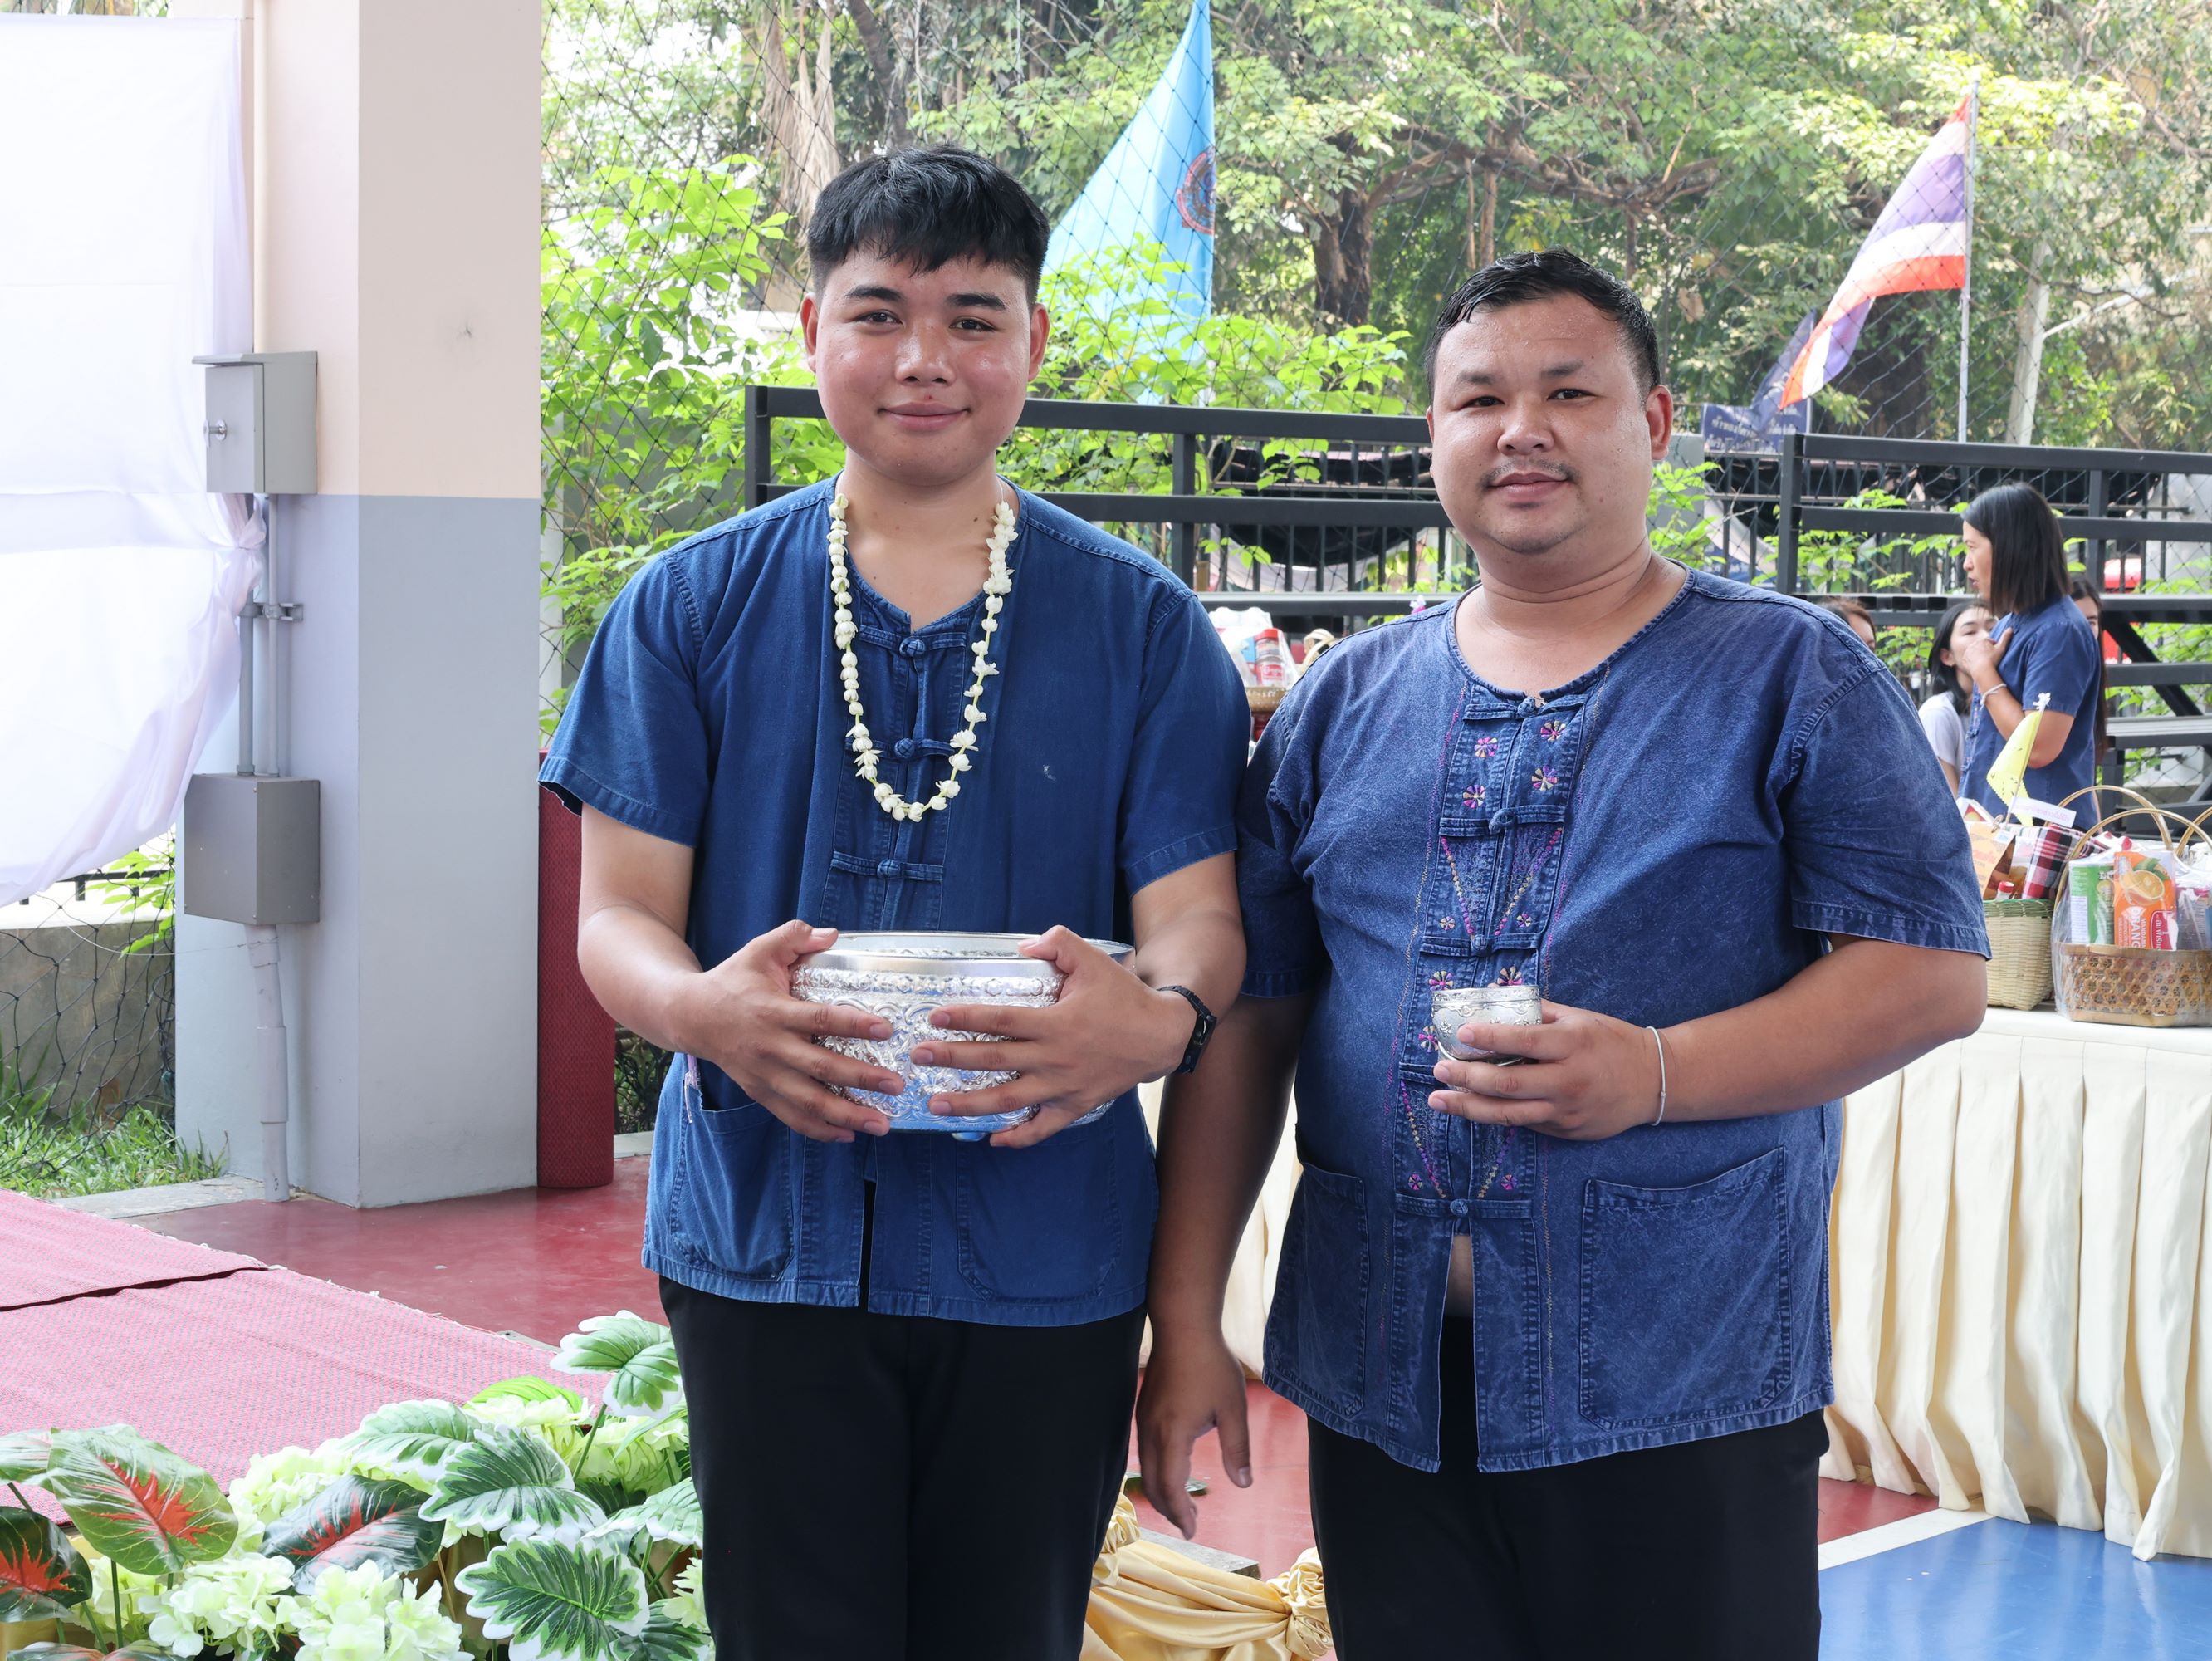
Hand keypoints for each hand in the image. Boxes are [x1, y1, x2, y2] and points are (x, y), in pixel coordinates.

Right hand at [679, 921, 903, 1143]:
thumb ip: (794, 936)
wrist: (690, 1016)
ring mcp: (764, 1075)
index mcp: (773, 1011)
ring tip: (882, 1123)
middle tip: (895, 1085)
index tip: (886, 1029)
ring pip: (808, 1101)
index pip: (819, 1019)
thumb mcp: (759, 950)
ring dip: (847, 1115)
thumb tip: (832, 934)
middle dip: (861, 1078)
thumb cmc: (733, 980)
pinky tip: (848, 1134)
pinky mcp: (759, 1092)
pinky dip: (819, 1130)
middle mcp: (770, 1047)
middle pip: (820, 1068)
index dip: (853, 1024)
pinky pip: (791, 1116)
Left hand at [911, 925, 1196, 1147]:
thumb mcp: (1092, 960)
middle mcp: (1054, 1057)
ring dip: (970, 1103)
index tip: (935, 1018)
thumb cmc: (1124, 997)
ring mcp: (1064, 1086)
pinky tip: (992, 1138)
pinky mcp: (1076, 1105)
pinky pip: (1043, 1128)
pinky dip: (1017, 1136)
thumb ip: (1057, 943)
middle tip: (919, 1057)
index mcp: (1055, 1022)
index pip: (1000, 1018)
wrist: (1161, 1036)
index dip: (965, 1017)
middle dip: (952, 1058)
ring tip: (937, 1104)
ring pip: (1009, 1099)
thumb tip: (1024, 945)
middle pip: (994, 1059)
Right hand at [1134, 1325, 1251, 1538]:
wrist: (1183, 1325)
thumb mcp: (1233, 1408)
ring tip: (1180, 1505)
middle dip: (1169, 1509)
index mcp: (1172, 1435)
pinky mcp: (1143, 1408)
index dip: (1181, 1513)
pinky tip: (1171, 1469)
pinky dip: (1155, 1471)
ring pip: (1144, 1468)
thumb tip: (1243, 1485)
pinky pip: (1143, 1451)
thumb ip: (1237, 1449)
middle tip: (1190, 1526)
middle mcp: (1150, 1431)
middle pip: (1152, 1484)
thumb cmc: (1211, 1365)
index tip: (1193, 1531)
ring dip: (1161, 1490)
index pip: (1171, 1487)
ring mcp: (1143, 1419)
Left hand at [1428, 1001, 1663, 1139]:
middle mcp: (1569, 1081)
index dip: (1490, 1036)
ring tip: (1438, 1099)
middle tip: (1438, 1069)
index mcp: (1572, 1044)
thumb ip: (1538, 1011)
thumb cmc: (1610, 1041)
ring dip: (1468, 1107)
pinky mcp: (1567, 1130)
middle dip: (1467, 1077)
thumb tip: (1493, 997)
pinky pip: (1526, 1123)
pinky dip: (1496, 1114)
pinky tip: (1472, 1106)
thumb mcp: (1579, 1018)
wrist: (1653, 1081)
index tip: (1461, 1031)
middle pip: (1509, 1084)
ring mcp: (1567, 1111)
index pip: (1524, 1040)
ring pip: (1509, 1115)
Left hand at [1951, 624, 2011, 690]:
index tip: (1995, 654)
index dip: (1994, 648)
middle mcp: (1973, 644)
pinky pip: (1969, 660)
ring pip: (1975, 653)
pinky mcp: (1964, 660)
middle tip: (1990, 659)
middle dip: (1985, 651)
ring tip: (1984, 663)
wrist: (1982, 671)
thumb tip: (2010, 628)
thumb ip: (2005, 637)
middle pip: (1982, 647)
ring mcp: (1967, 652)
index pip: (1989, 642)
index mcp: (1982, 640)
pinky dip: (1973, 662)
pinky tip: (1978, 666)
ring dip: (1979, 656)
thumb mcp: (2001, 648)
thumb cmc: (1993, 659)